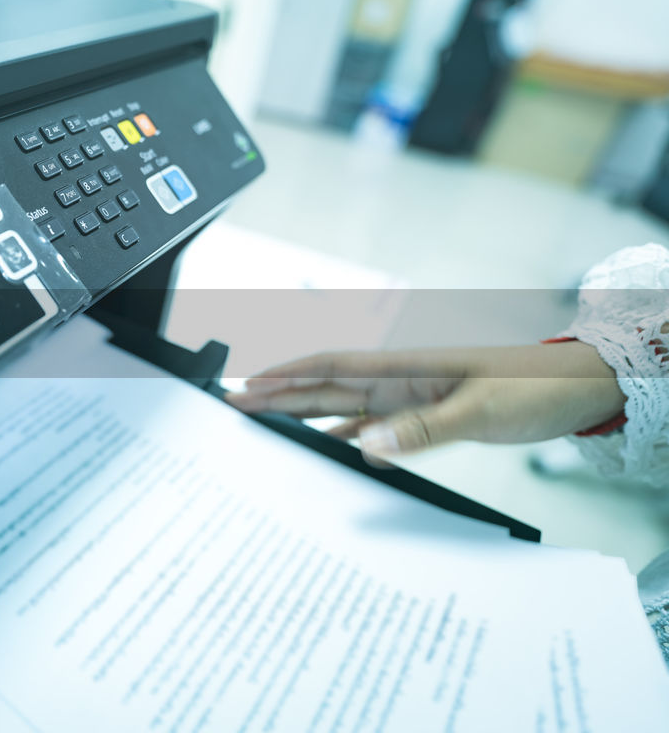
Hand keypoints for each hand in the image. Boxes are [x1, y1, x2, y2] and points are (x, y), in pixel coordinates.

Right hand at [226, 341, 625, 459]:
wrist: (580, 387)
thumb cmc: (537, 385)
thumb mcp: (482, 409)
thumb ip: (425, 428)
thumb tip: (368, 445)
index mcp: (407, 366)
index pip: (333, 366)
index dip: (288, 373)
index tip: (248, 383)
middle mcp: (401, 380)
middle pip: (326, 386)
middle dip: (279, 393)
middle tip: (235, 404)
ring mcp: (412, 398)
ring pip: (345, 407)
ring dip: (306, 414)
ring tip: (266, 425)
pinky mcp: (428, 416)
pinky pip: (377, 429)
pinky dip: (351, 438)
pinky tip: (335, 449)